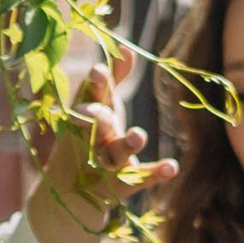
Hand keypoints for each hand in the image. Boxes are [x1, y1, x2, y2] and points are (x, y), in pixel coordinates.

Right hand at [25, 62, 177, 242]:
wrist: (71, 194)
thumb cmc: (92, 139)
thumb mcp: (101, 109)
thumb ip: (113, 81)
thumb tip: (127, 47)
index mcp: (87, 117)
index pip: (89, 97)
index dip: (94, 85)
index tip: (99, 71)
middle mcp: (94, 140)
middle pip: (96, 127)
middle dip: (97, 117)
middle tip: (97, 113)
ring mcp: (106, 165)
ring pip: (115, 154)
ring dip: (126, 143)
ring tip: (138, 135)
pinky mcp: (121, 186)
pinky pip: (139, 178)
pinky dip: (155, 172)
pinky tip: (172, 166)